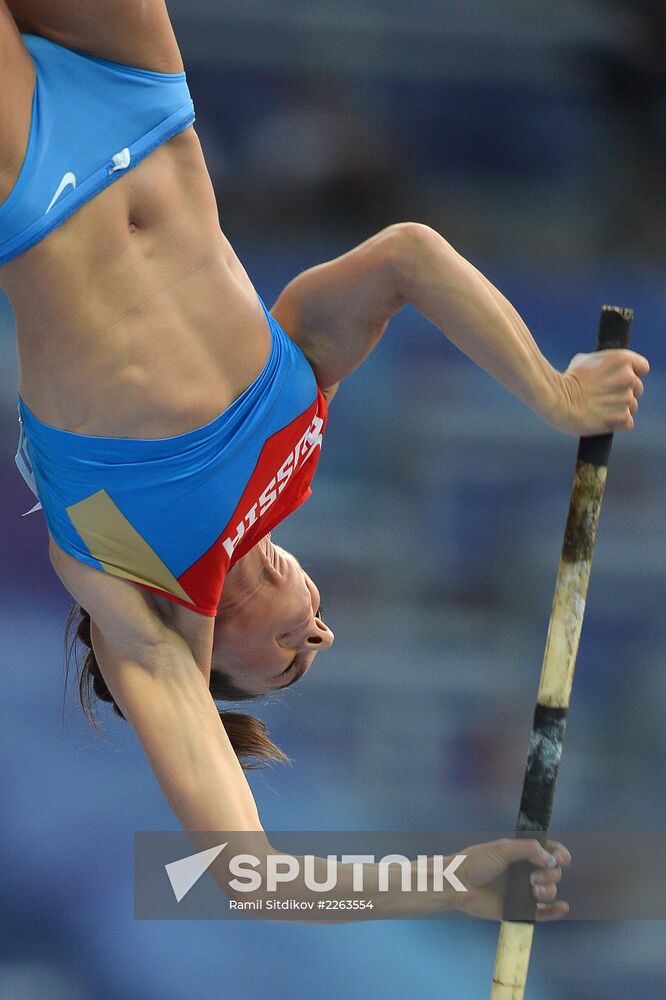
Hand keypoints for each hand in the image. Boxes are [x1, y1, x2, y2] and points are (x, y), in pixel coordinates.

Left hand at [455, 837, 570, 920]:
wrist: (458, 885)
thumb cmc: (476, 862)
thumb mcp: (501, 849)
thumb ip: (527, 849)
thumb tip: (552, 859)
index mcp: (521, 854)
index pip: (549, 851)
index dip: (559, 854)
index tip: (561, 859)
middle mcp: (525, 872)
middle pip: (553, 872)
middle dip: (551, 874)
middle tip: (534, 877)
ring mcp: (523, 891)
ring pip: (550, 891)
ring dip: (549, 890)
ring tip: (534, 890)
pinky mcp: (520, 910)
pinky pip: (543, 913)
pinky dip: (554, 911)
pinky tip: (562, 907)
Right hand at [550, 349, 648, 435]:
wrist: (557, 400)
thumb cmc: (567, 379)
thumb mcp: (585, 360)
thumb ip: (604, 364)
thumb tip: (606, 369)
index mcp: (622, 359)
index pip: (642, 368)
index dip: (631, 374)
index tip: (619, 379)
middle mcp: (628, 378)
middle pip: (637, 388)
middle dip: (623, 393)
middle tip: (603, 397)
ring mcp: (626, 399)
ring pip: (632, 406)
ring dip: (619, 409)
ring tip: (599, 409)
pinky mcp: (622, 418)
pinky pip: (627, 423)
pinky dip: (617, 424)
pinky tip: (602, 419)